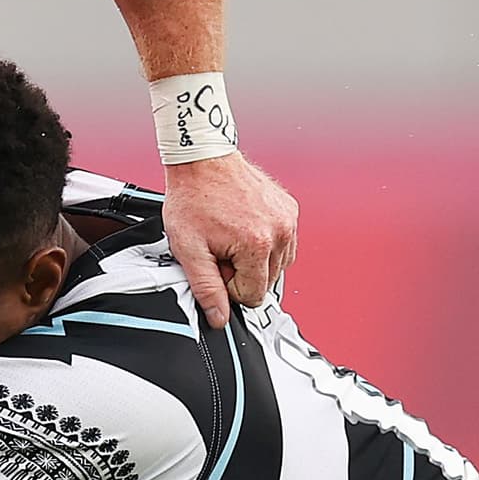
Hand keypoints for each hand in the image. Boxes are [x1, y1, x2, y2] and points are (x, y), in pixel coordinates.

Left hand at [162, 151, 297, 320]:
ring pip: (277, 265)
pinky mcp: (289, 210)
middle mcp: (279, 232)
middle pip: (266, 281)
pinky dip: (266, 244)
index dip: (228, 284)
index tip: (216, 263)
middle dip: (242, 272)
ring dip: (255, 260)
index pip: (252, 295)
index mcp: (257, 245)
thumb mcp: (188, 249)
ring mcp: (287, 219)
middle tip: (221, 247)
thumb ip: (206, 287)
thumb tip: (220, 318)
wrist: (202, 160)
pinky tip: (245, 228)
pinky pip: (283, 244)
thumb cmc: (193, 199)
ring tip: (232, 237)